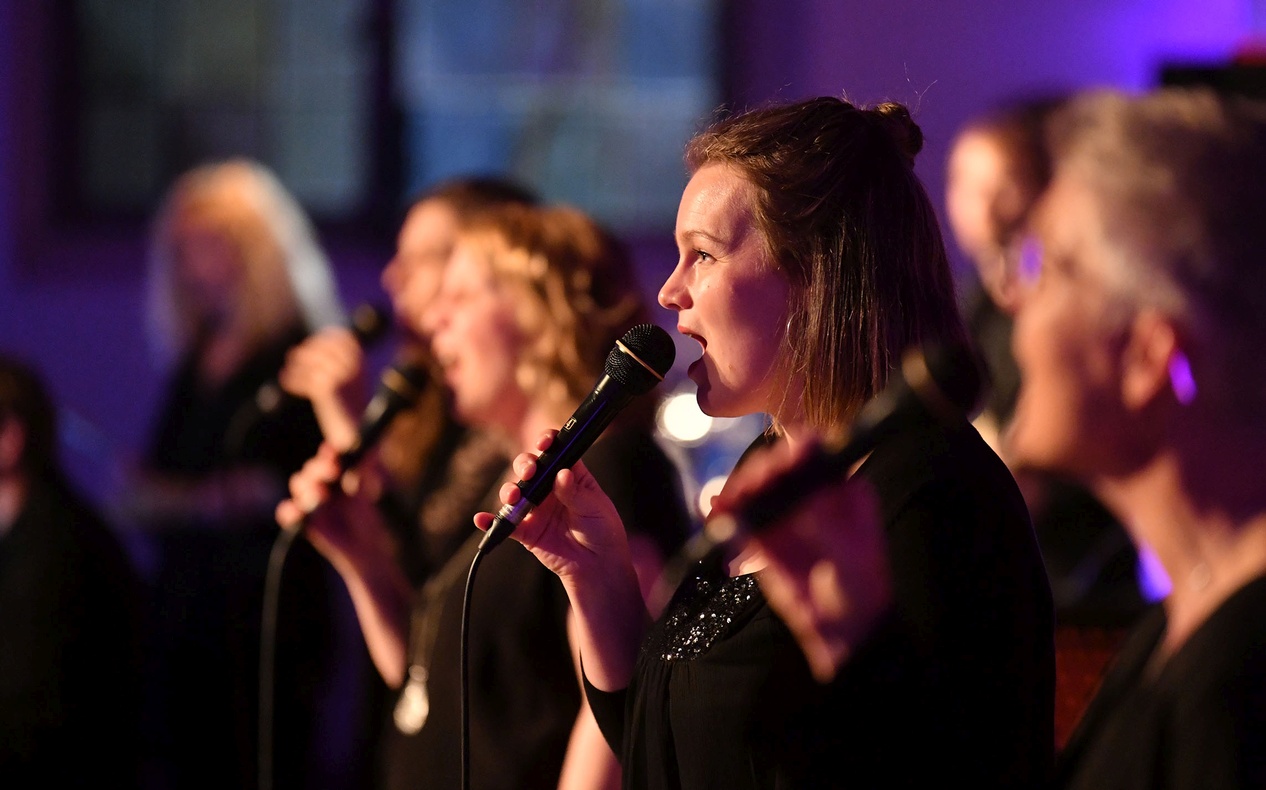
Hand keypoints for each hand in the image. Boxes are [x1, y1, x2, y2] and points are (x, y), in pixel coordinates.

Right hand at [275, 443, 391, 571]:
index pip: (328, 457)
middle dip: (320, 468)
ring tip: (322, 493)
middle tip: (334, 471)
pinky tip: (298, 511)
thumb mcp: (377, 491)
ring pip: (300, 485)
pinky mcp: (305, 522)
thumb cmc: (374, 518)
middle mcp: (323, 484)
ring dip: (308, 485)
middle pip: (312, 469)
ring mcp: (312, 502)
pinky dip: (289, 511)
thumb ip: (372, 471)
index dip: (329, 453)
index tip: (335, 452)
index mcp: (340, 473)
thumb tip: (372, 451)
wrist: (369, 548)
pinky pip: (288, 514)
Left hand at [278, 327, 367, 449]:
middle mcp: (352, 365)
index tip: (309, 346)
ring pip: (311, 361)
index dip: (321, 339)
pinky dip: (293, 380)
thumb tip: (306, 349)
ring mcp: (340, 375)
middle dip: (307, 351)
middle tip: (293, 356)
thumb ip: (334, 362)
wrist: (356, 432)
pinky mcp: (326, 388)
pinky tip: (287, 383)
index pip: (338, 337)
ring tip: (289, 370)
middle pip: (321, 347)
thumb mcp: (349, 379)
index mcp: (360, 360)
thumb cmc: (350, 406)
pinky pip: (304, 379)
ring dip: (298, 366)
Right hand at [473, 430, 632, 583]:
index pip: (554, 452)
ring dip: (509, 491)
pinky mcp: (526, 531)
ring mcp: (535, 508)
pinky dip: (491, 521)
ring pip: (515, 492)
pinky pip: (505, 523)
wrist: (598, 565)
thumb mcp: (595, 507)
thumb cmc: (602, 530)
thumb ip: (575, 492)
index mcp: (569, 475)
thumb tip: (561, 474)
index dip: (546, 442)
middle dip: (524, 465)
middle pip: (528, 467)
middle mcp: (548, 488)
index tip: (544, 443)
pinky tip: (482, 519)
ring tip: (514, 497)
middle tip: (529, 472)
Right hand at [711, 439, 891, 682]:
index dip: (794, 452)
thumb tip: (796, 493)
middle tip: (749, 486)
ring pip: (755, 490)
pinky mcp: (765, 541)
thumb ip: (821, 519)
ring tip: (728, 500)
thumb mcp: (849, 553)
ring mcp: (786, 517)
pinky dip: (726, 514)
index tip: (780, 463)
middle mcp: (811, 497)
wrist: (847, 636)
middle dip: (760, 472)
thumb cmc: (861, 591)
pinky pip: (741, 520)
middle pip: (778, 468)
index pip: (814, 454)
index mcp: (841, 490)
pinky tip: (716, 512)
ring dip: (738, 490)